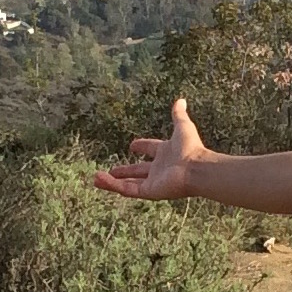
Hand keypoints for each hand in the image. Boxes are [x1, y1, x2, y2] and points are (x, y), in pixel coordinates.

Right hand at [94, 97, 208, 199]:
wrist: (196, 169)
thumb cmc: (191, 148)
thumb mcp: (183, 127)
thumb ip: (178, 115)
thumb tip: (181, 100)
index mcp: (166, 153)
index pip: (151, 150)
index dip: (142, 147)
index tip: (132, 146)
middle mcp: (159, 169)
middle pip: (138, 171)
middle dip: (125, 171)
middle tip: (111, 170)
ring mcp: (153, 182)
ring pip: (129, 183)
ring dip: (112, 181)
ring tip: (96, 178)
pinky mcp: (149, 191)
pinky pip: (127, 189)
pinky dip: (112, 185)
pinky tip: (99, 180)